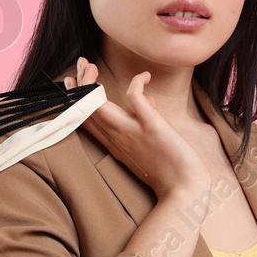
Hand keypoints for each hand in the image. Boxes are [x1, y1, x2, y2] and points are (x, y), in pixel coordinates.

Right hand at [65, 57, 210, 200]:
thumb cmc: (168, 173)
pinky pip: (135, 98)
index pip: (86, 120)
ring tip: (92, 66)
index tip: (72, 83)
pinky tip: (145, 76)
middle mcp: (117, 138)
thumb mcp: (146, 148)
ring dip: (90, 82)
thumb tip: (148, 102)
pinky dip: (137, 82)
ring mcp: (132, 132)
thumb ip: (142, 126)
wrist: (184, 191)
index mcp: (114, 145)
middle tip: (81, 64)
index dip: (76, 101)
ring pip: (98, 104)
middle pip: (86, 109)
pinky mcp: (151, 126)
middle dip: (79, 85)